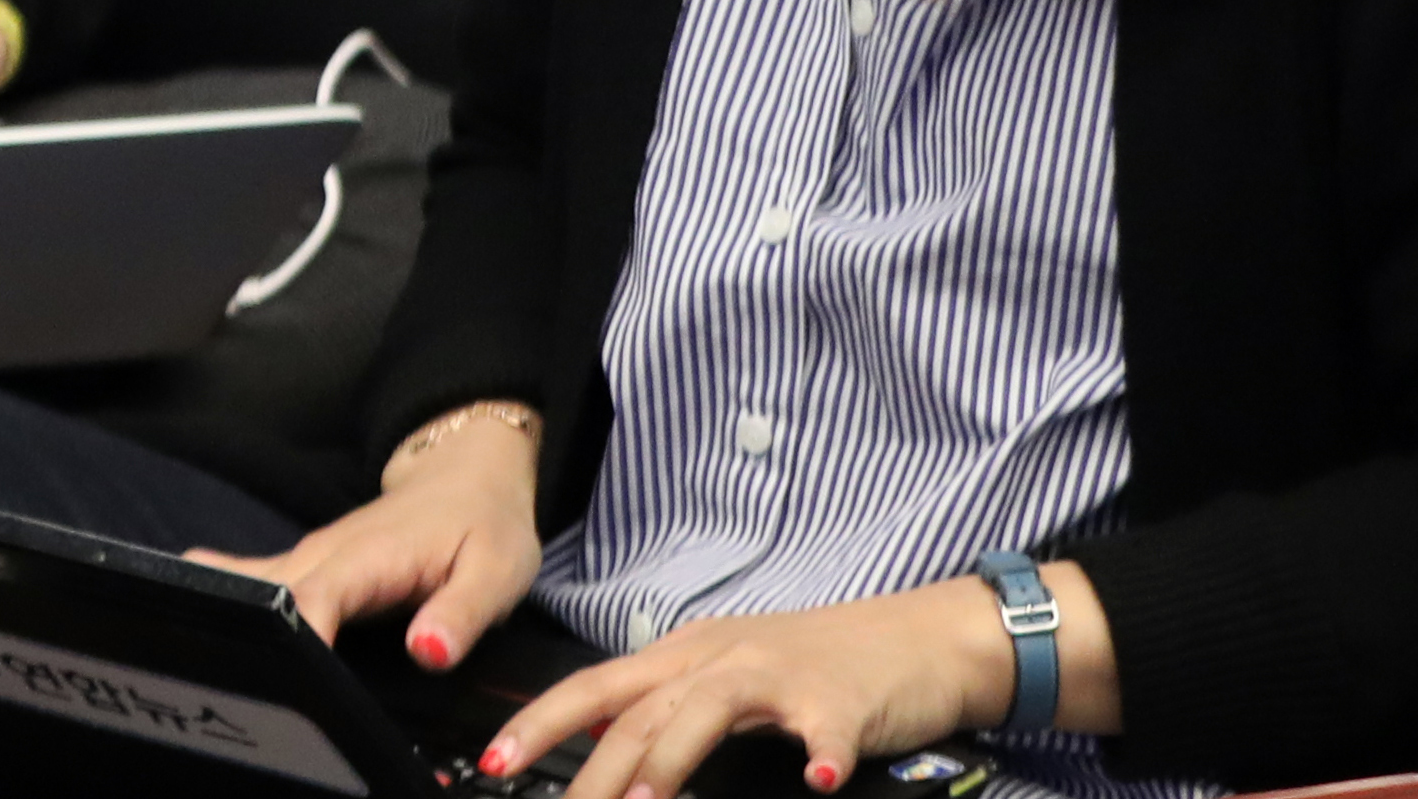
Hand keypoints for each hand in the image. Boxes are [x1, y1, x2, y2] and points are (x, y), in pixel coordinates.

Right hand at [197, 400, 540, 682]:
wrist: (463, 476)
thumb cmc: (484, 524)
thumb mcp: (496, 572)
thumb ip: (461, 614)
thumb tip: (426, 653)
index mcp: (366, 557)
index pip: (312, 601)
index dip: (296, 640)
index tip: (292, 683)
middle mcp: (322, 556)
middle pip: (262, 600)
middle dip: (253, 645)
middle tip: (242, 694)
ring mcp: (307, 560)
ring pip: (246, 590)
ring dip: (232, 624)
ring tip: (211, 669)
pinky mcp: (304, 570)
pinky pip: (250, 584)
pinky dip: (228, 605)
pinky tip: (202, 628)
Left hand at [483, 566, 1107, 797]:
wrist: (921, 636)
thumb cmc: (824, 663)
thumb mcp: (731, 674)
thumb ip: (670, 705)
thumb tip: (608, 741)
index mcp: (689, 656)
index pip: (596, 685)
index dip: (541, 721)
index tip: (496, 758)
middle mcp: (724, 658)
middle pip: (641, 708)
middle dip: (592, 763)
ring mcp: (783, 676)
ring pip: (710, 710)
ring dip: (674, 757)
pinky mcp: (845, 700)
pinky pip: (830, 731)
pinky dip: (822, 757)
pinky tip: (818, 781)